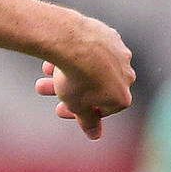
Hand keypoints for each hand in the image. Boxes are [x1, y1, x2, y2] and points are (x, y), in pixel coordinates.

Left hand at [34, 19, 134, 139]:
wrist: (75, 42)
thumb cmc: (77, 79)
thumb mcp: (77, 105)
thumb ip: (87, 121)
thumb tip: (95, 135)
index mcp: (122, 97)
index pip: (101, 110)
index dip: (79, 112)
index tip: (60, 108)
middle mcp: (127, 75)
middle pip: (93, 86)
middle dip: (67, 90)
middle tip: (43, 88)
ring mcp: (120, 54)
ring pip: (90, 66)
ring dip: (65, 72)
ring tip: (43, 74)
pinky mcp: (110, 35)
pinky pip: (90, 49)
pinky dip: (73, 55)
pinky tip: (52, 59)